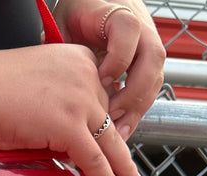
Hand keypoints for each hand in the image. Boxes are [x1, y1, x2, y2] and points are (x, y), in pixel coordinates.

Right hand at [0, 43, 143, 175]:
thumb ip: (57, 106)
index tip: (112, 140)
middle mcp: (88, 76)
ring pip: (110, 142)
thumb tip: (61, 140)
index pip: (102, 97)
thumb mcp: (36, 88)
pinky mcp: (71, 126)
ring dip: (122, 168)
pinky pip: (96, 160)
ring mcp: (82, 101)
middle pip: (110, 119)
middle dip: (117, 147)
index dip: (104, 124)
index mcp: (80, 60)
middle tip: (126, 167)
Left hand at [56, 0, 165, 139]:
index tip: (101, 80)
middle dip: (133, 93)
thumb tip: (51, 79)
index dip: (118, 59)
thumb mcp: (64, 23)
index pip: (129, 30)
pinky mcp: (146, 64)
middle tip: (111, 116)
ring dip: (137, 108)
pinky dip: (136, 111)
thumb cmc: (76, 12)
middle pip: (152, 59)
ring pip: (155, 78)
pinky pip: (149, 89)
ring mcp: (147, 45)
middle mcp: (140, 27)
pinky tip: (120, 128)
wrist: (94, 3)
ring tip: (117, 132)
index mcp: (117, 13)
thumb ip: (62, 47)